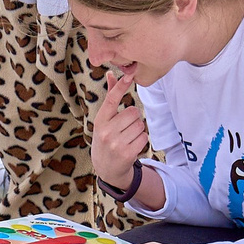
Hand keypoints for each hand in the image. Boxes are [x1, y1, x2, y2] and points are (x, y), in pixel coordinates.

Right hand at [90, 68, 149, 195]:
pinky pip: (144, 137)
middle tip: (125, 128)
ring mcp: (116, 143)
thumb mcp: (104, 120)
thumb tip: (111, 74)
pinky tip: (132, 146)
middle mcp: (106, 131)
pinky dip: (141, 140)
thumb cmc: (106, 138)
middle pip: (133, 112)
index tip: (128, 75)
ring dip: (138, 130)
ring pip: (140, 125)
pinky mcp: (127, 153)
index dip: (120, 87)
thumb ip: (110, 97)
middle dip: (133, 118)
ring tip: (127, 138)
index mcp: (100, 120)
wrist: (107, 168)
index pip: (111, 99)